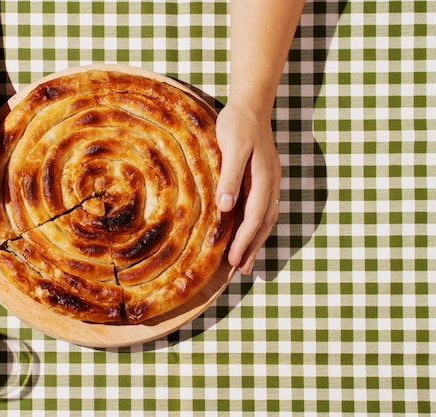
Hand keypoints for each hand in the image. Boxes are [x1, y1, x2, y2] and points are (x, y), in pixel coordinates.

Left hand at [215, 101, 281, 274]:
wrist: (251, 103)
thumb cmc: (238, 124)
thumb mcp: (232, 147)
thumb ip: (231, 177)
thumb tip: (227, 208)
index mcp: (264, 179)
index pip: (255, 217)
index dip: (245, 240)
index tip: (234, 260)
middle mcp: (271, 183)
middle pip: (264, 223)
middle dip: (253, 247)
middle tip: (242, 270)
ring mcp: (270, 180)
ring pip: (266, 217)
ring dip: (256, 240)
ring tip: (247, 261)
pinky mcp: (265, 177)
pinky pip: (264, 208)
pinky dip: (258, 225)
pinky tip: (249, 232)